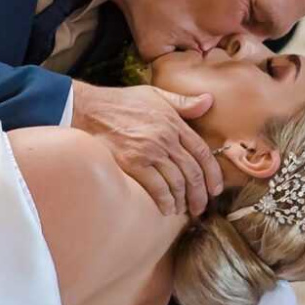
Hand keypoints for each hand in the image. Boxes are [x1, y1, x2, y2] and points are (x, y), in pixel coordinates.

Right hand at [71, 82, 220, 217]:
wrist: (90, 109)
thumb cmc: (122, 102)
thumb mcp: (156, 94)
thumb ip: (183, 102)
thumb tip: (209, 101)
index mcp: (174, 123)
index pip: (203, 152)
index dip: (212, 174)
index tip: (215, 189)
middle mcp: (166, 138)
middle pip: (192, 172)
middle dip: (200, 194)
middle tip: (200, 208)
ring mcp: (150, 152)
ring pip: (177, 182)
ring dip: (183, 200)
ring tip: (182, 209)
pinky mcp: (134, 163)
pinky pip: (157, 188)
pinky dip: (165, 201)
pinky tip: (167, 208)